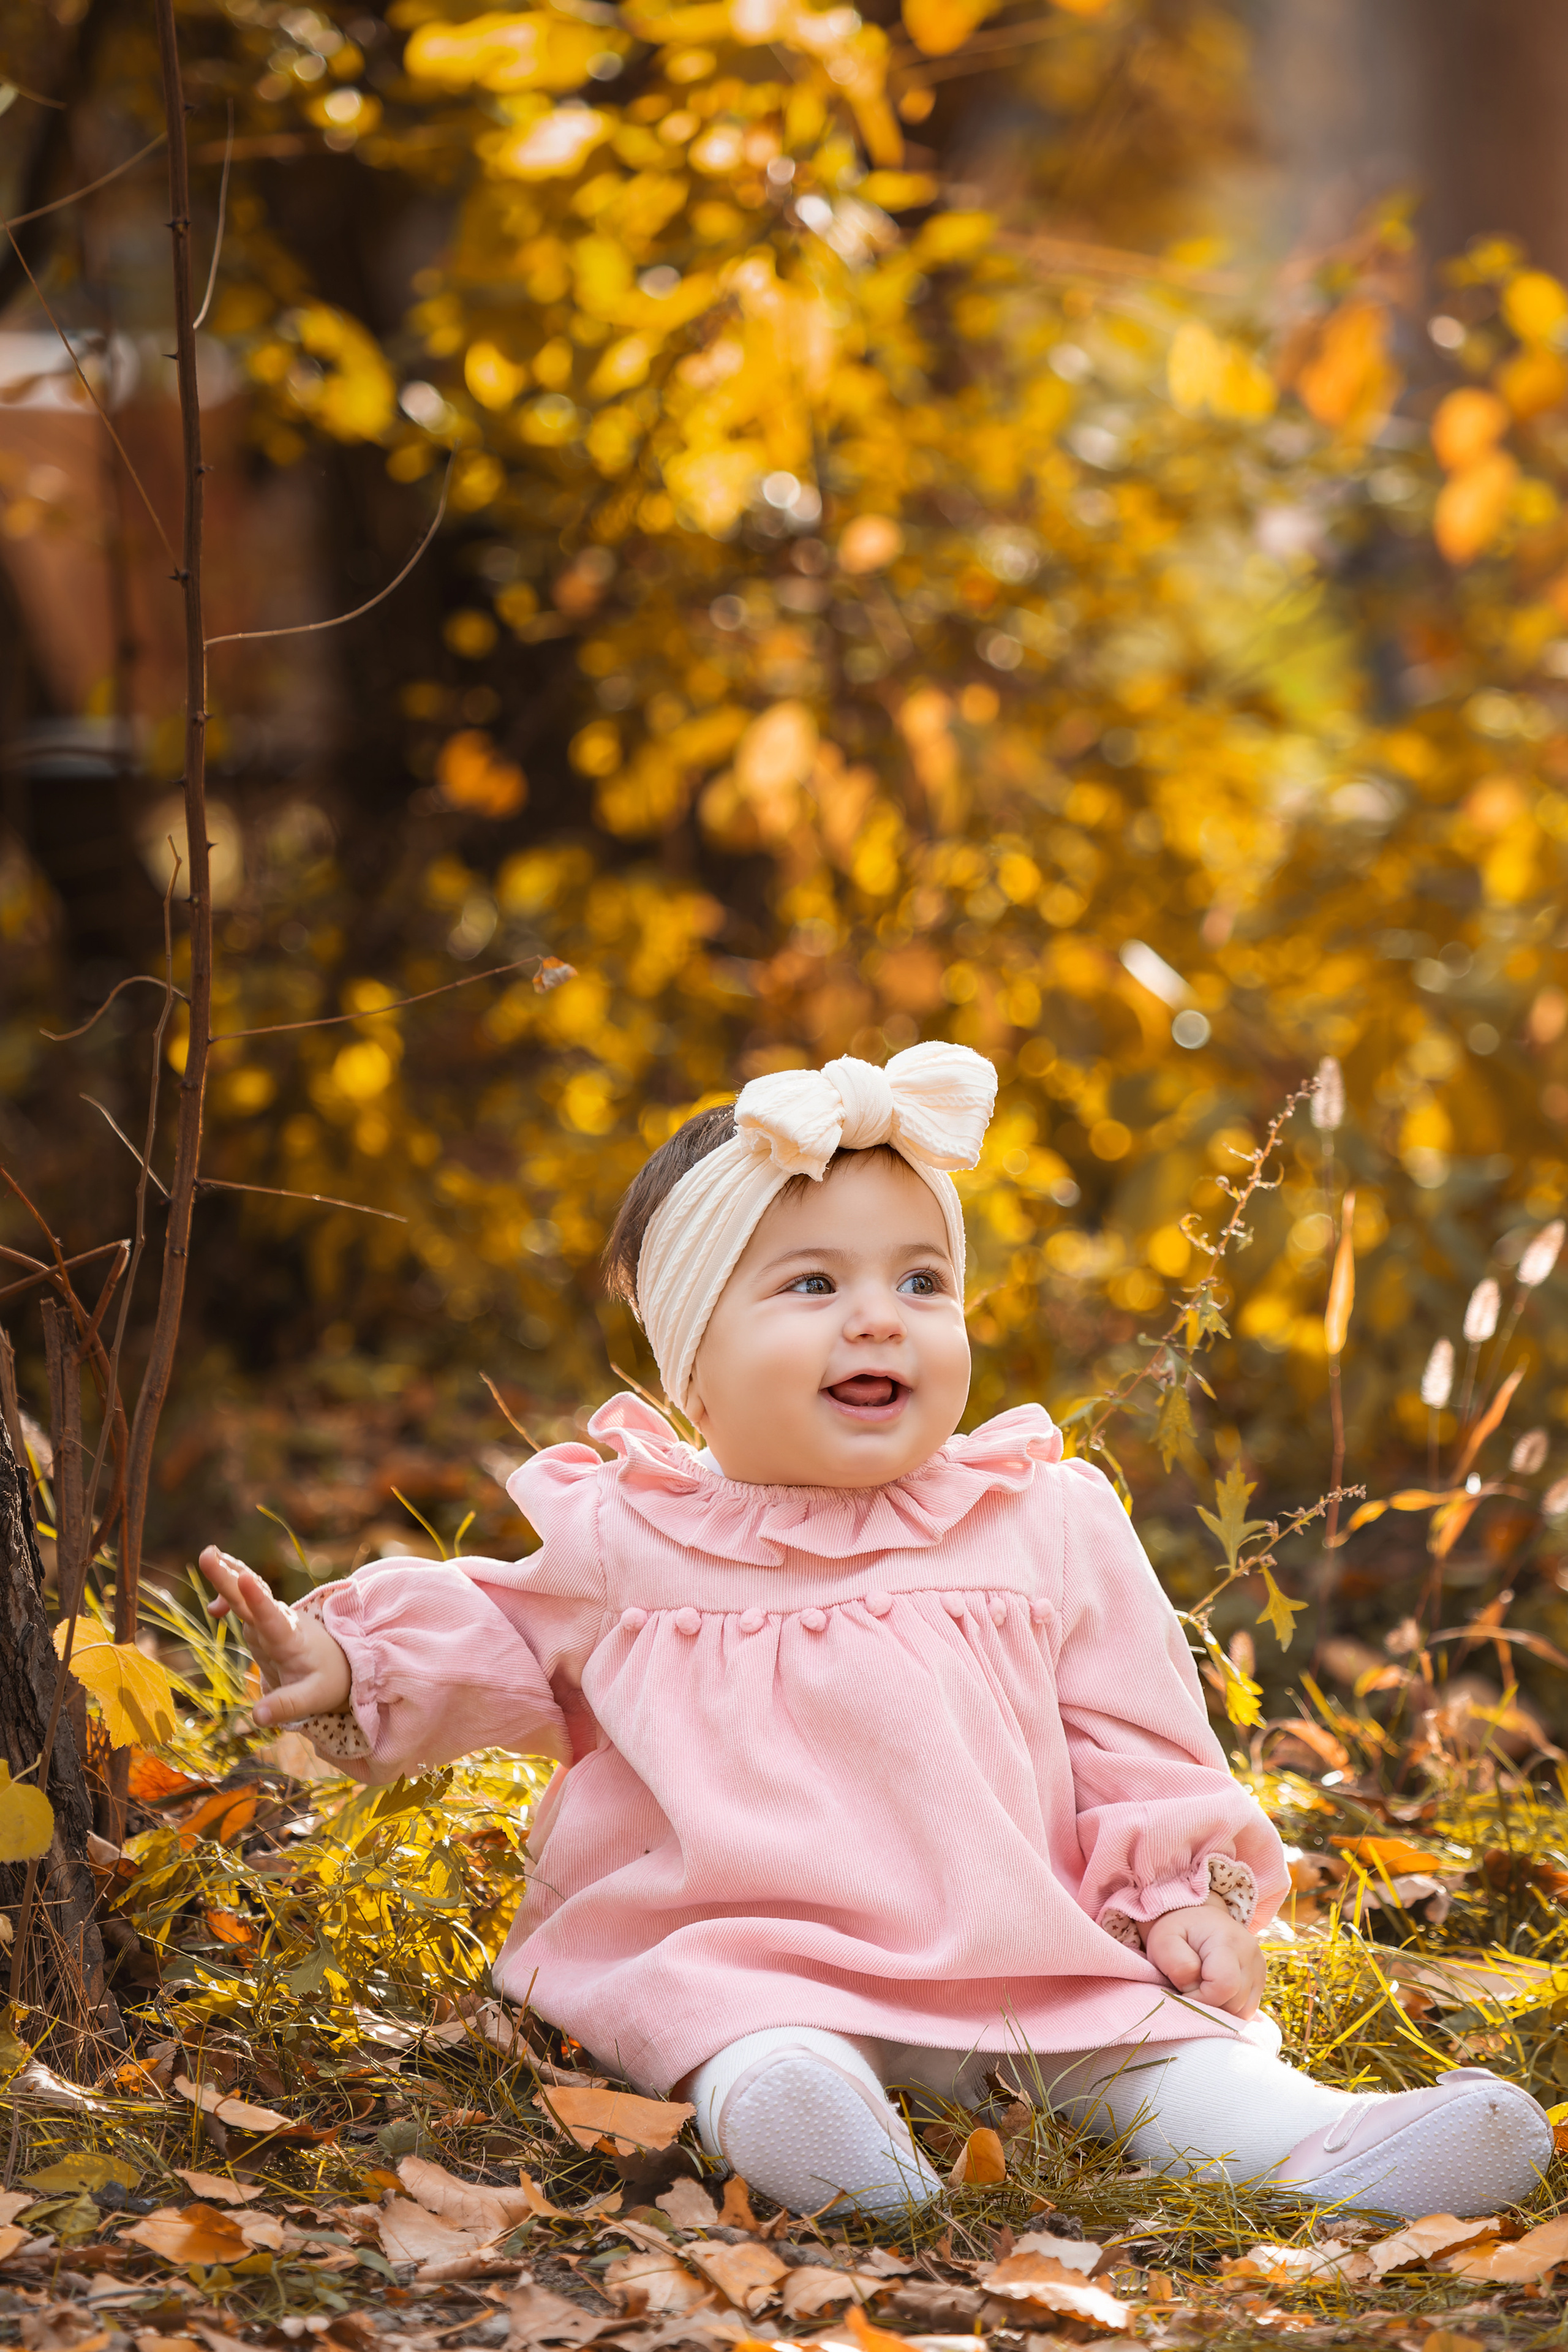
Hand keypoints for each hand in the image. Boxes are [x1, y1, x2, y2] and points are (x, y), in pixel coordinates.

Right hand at [197, 1547, 351, 1726]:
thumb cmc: (327, 1682)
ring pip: (246, 1595)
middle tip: (207, 1554)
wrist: (340, 1666)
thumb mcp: (312, 1699)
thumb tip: (256, 1717)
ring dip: (227, 1575)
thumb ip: (285, 1707)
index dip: (258, 1599)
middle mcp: (279, 1623)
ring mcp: (269, 1621)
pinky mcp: (262, 1623)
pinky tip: (213, 1608)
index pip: (273, 1618)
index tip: (246, 1578)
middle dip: (230, 1578)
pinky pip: (244, 1603)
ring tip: (208, 1554)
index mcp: (291, 1640)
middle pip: (251, 1599)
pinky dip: (229, 1596)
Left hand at [1143, 1891, 1263, 2019]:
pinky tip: (1214, 1993)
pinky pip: (1248, 2010)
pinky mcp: (1260, 1980)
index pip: (1224, 1986)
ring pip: (1243, 2011)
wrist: (1197, 1919)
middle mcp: (1251, 1954)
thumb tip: (1195, 1988)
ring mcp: (1259, 1968)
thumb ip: (1176, 1963)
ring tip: (1203, 1989)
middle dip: (1209, 2005)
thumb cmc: (1178, 1930)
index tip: (1183, 1990)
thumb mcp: (1164, 1939)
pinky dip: (1229, 2009)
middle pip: (1235, 2002)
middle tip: (1191, 1988)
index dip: (1201, 1998)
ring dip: (1220, 2009)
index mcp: (1228, 1941)